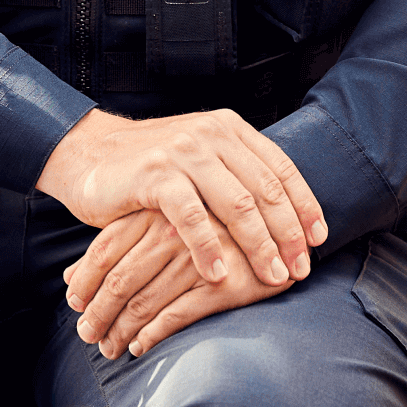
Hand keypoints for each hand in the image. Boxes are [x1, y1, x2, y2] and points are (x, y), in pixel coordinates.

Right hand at [36, 106, 325, 289]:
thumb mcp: (200, 161)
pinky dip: (208, 248)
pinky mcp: (155, 174)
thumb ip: (235, 177)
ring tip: (272, 276)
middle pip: (265, 190)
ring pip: (236, 204)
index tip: (318, 240)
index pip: (281, 169)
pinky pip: (191, 217)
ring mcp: (184, 151)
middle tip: (300, 269)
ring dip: (259, 245)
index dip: (304, 205)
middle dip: (288, 234)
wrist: (88, 154)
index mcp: (230, 129)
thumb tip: (286, 219)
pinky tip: (220, 274)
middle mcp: (212, 135)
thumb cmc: (150, 168)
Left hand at [63, 210, 285, 358]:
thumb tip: (69, 278)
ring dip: (119, 331)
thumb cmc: (220, 227)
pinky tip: (140, 347)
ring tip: (109, 348)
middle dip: (97, 314)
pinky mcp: (224, 285)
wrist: (287, 228)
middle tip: (87, 335)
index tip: (74, 305)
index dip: (84, 280)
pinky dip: (151, 336)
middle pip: (119, 279)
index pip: (105, 248)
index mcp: (161, 208)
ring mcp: (200, 258)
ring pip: (143, 303)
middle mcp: (176, 231)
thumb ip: (121, 243)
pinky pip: (174, 317)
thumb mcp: (168, 220)